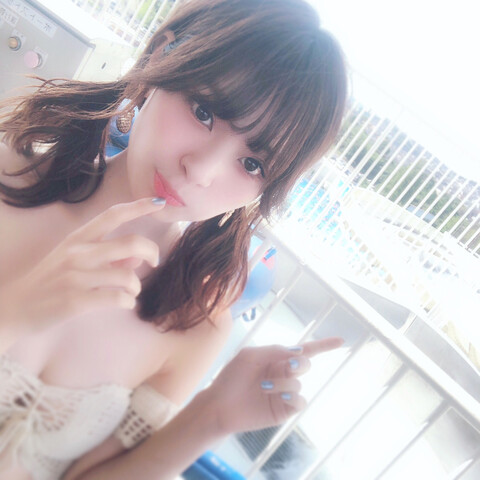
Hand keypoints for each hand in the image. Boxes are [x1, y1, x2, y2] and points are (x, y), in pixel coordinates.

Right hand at [1, 197, 164, 334]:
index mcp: (78, 238)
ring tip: (130, 292)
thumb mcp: (74, 261)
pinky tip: (123, 303)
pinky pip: (117, 298)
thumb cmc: (50, 282)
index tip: (160, 203)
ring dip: (137, 286)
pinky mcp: (75, 301)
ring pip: (127, 275)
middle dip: (152, 252)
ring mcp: (76, 277)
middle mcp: (78, 253)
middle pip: (130, 243)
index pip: (113, 215)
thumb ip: (108, 256)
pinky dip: (128, 302)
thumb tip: (139, 256)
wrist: (14, 307)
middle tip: (155, 262)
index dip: (139, 207)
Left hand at [205, 337, 343, 434]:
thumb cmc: (232, 377)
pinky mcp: (284, 410)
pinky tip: (280, 395)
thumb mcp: (251, 355)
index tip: (341, 340)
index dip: (323, 345)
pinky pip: (300, 401)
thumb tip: (299, 351)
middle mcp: (283, 374)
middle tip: (287, 366)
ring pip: (298, 382)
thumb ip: (275, 351)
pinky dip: (294, 396)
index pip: (303, 350)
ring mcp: (285, 393)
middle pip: (305, 364)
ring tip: (262, 386)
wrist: (219, 405)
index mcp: (276, 359)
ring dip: (282, 382)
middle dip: (298, 363)